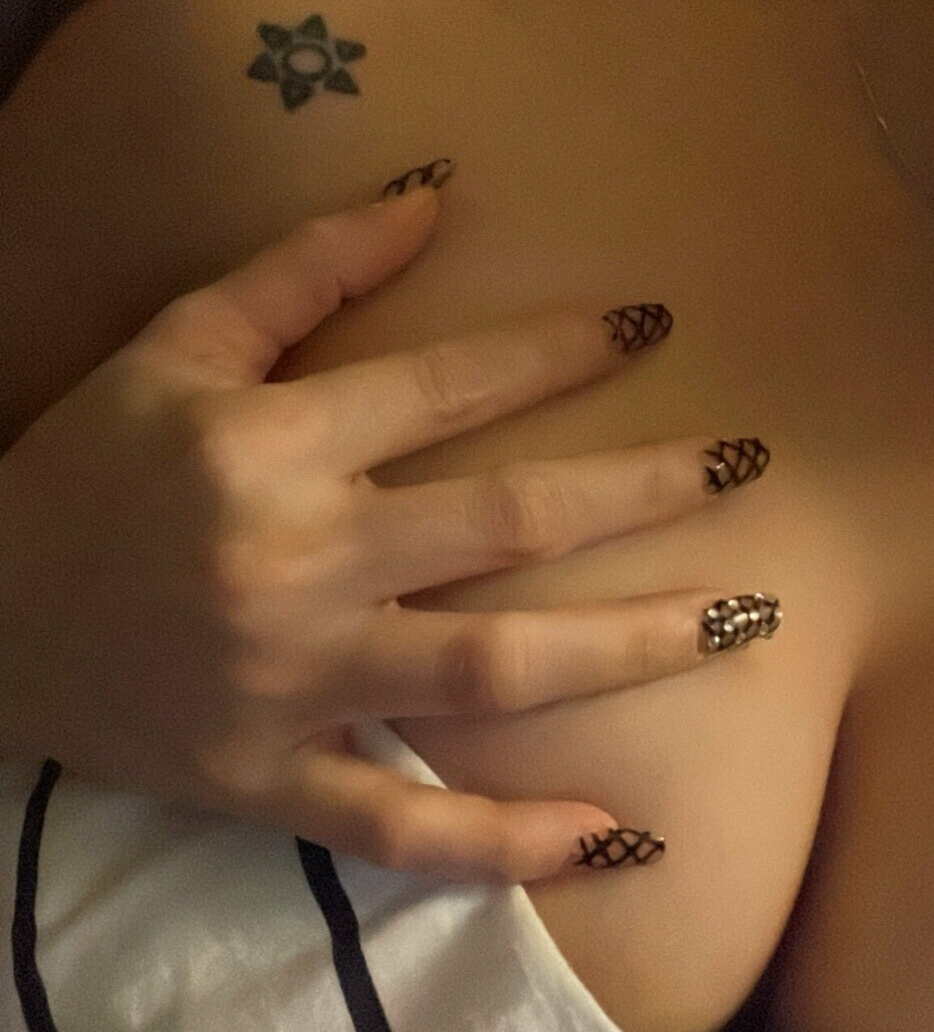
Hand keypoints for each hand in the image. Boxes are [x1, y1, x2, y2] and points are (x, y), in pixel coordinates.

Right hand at [0, 179, 736, 880]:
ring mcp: (291, 685)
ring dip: (626, 645)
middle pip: (506, 523)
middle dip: (641, 487)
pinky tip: (608, 836)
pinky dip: (503, 842)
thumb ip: (303, 268)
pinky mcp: (270, 782)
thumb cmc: (84, 469)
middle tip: (751, 463)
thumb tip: (435, 189)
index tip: (654, 325)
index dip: (560, 349)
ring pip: (489, 669)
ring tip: (739, 620)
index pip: (447, 387)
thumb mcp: (175, 347)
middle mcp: (297, 564)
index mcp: (270, 447)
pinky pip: (401, 827)